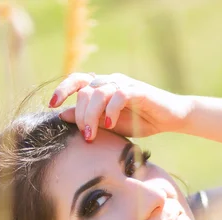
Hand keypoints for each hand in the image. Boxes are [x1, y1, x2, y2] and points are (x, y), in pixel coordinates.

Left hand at [49, 72, 192, 140]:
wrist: (169, 118)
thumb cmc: (138, 122)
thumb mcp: (108, 125)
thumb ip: (88, 119)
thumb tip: (63, 115)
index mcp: (101, 87)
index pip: (77, 80)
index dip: (63, 90)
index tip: (52, 105)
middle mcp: (110, 81)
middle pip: (84, 91)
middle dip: (80, 115)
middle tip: (85, 136)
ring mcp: (124, 84)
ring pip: (98, 92)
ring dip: (91, 115)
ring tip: (92, 134)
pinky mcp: (138, 90)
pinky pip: (118, 95)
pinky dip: (110, 110)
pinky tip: (109, 124)